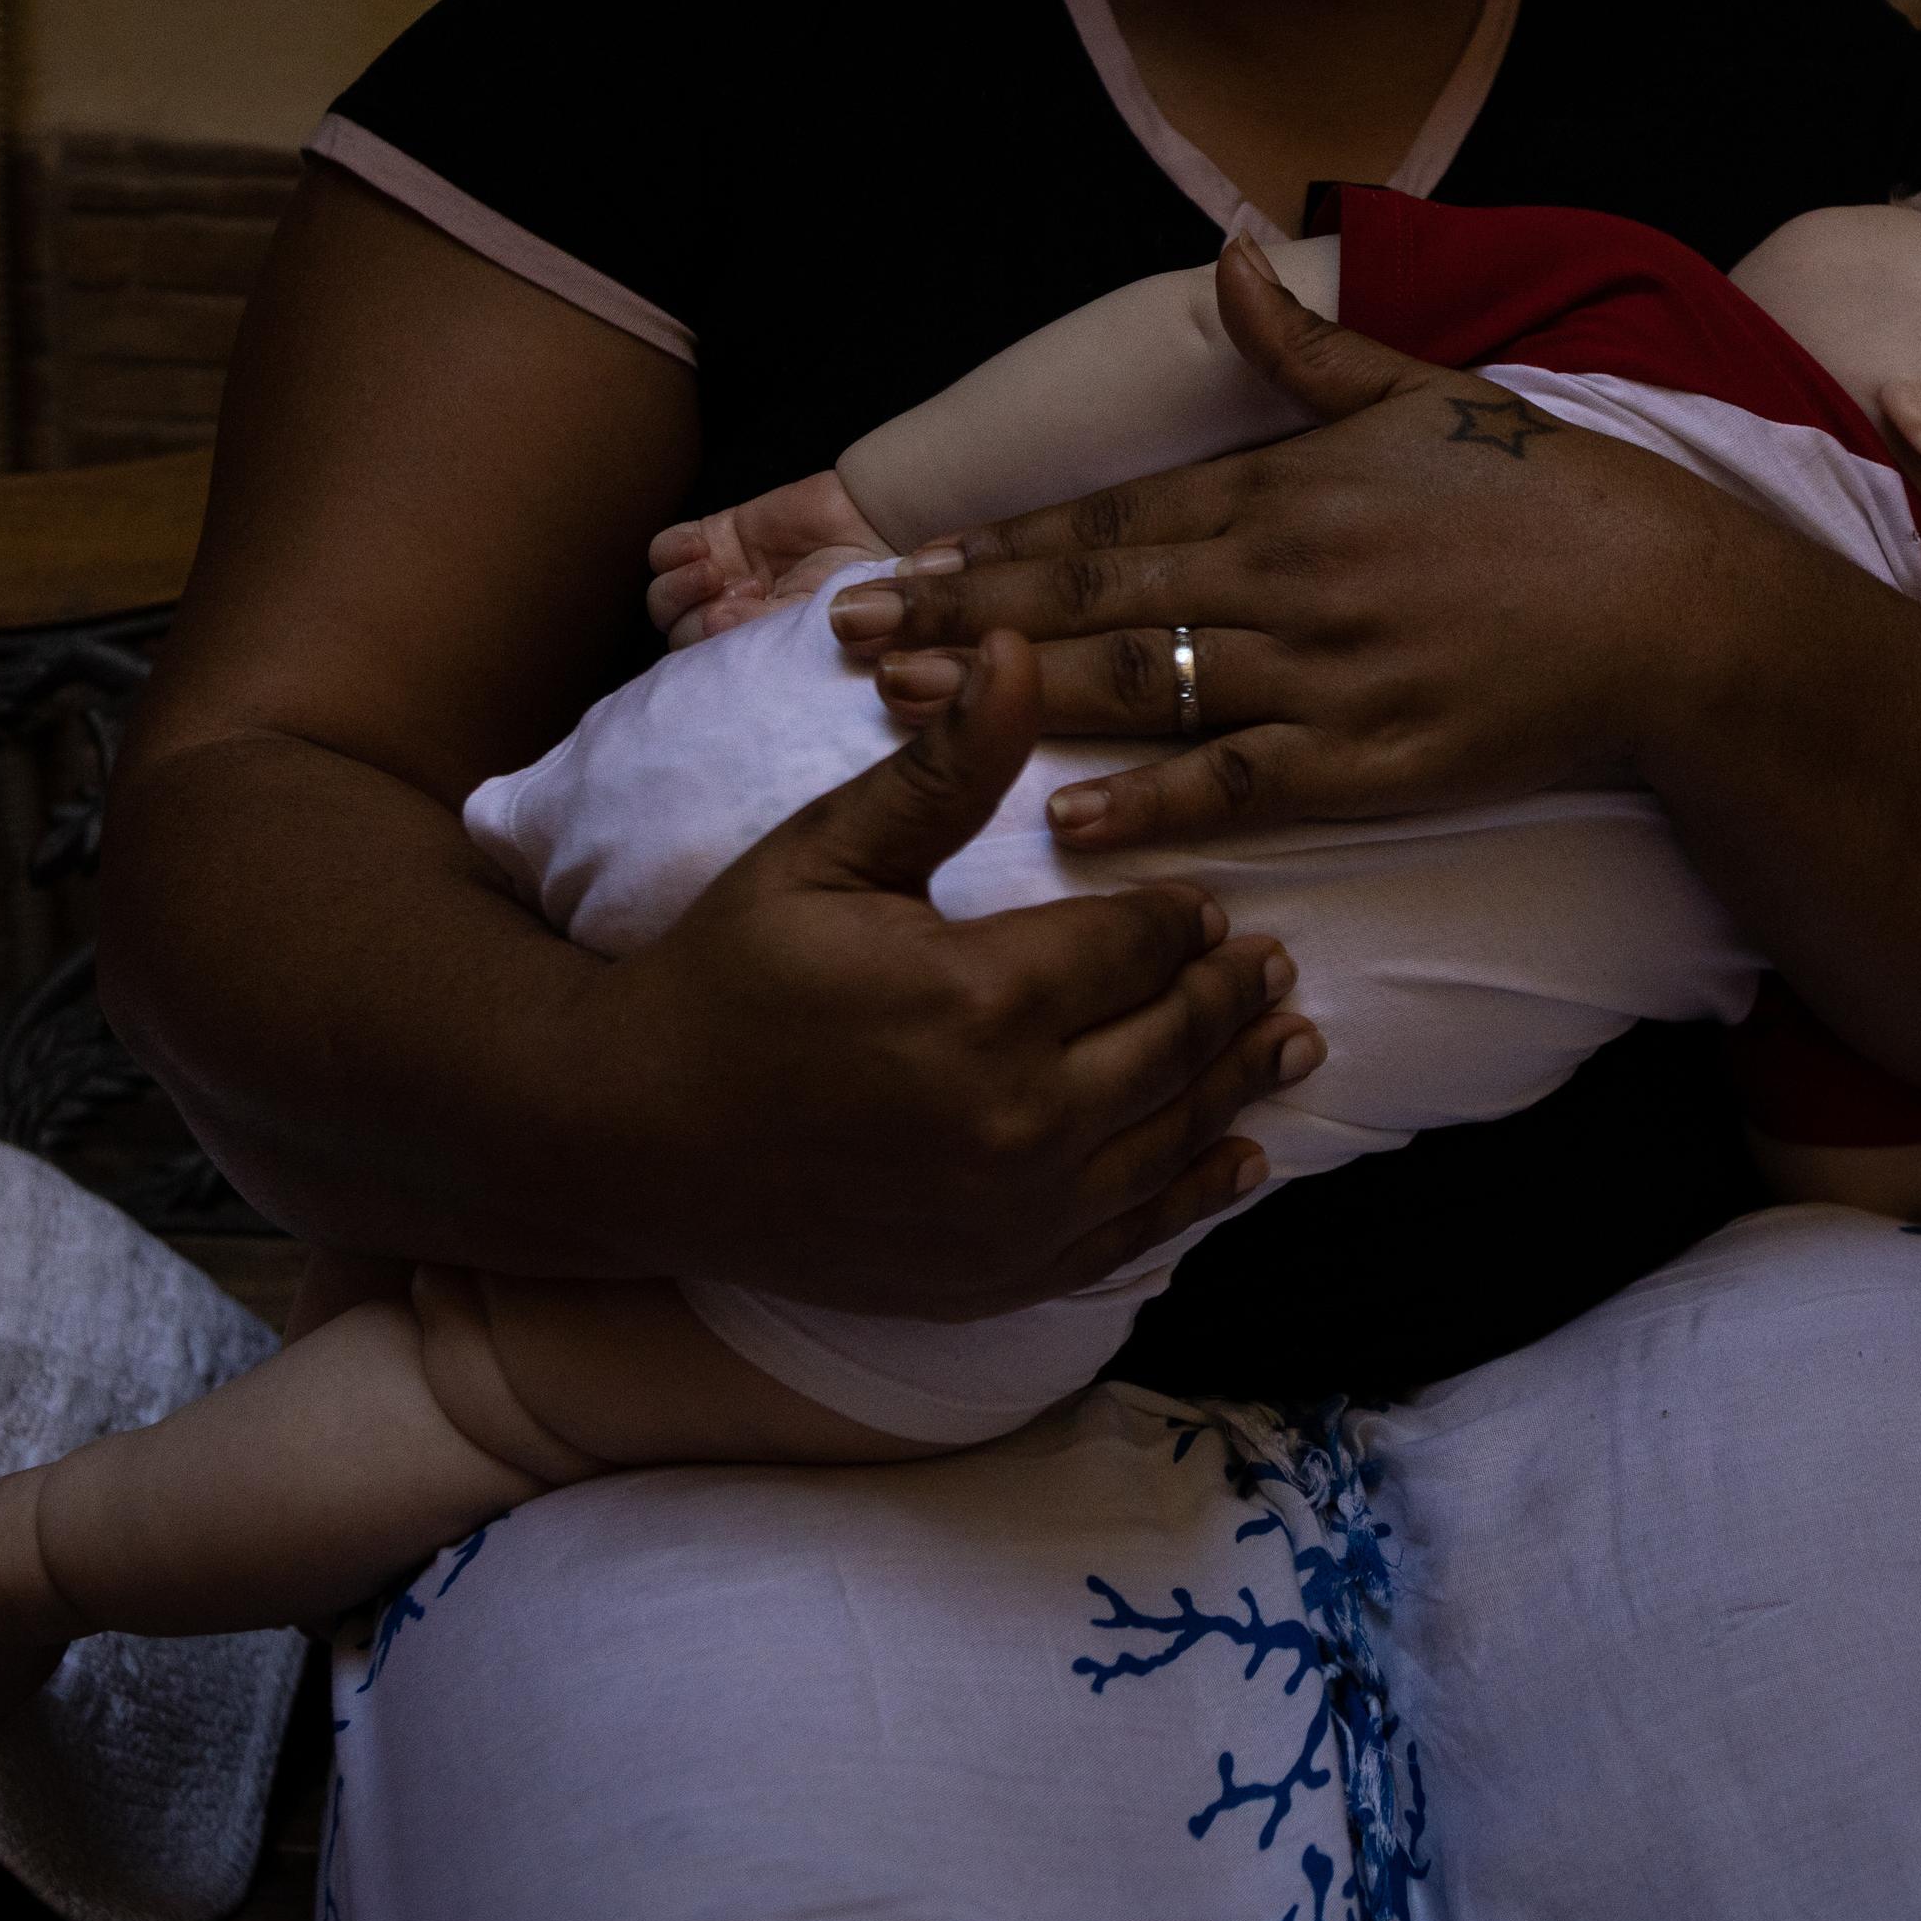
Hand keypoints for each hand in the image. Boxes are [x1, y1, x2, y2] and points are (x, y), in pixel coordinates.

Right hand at [580, 631, 1324, 1315]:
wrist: (630, 1138)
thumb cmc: (724, 979)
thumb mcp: (826, 854)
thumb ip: (944, 768)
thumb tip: (1018, 646)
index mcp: (981, 997)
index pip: (1132, 944)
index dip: (1179, 919)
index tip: (1209, 902)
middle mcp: (1018, 1116)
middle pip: (1171, 1039)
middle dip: (1228, 993)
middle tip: (1273, 962)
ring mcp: (1016, 1211)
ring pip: (1172, 1135)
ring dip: (1239, 1083)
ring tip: (1290, 1038)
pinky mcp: (1000, 1274)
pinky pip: (1132, 1232)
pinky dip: (1196, 1191)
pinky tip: (1239, 1160)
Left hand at [648, 469, 888, 646]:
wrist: (875, 525)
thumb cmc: (862, 588)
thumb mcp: (816, 627)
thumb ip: (765, 632)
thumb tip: (713, 624)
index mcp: (759, 654)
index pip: (707, 670)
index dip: (708, 657)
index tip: (735, 634)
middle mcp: (735, 620)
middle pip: (680, 635)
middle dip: (696, 621)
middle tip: (744, 597)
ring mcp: (721, 579)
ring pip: (663, 598)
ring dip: (679, 589)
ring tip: (717, 573)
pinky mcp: (713, 537)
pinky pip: (664, 552)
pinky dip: (673, 553)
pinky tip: (701, 549)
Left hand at [828, 238, 1763, 846]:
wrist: (1671, 608)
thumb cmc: (1550, 499)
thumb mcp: (1425, 391)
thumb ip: (1305, 346)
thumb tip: (1226, 257)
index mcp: (1284, 489)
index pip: (1107, 521)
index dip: (995, 547)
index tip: (900, 562)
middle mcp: (1284, 577)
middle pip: (1090, 600)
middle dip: (958, 619)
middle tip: (844, 639)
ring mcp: (1324, 673)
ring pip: (1140, 684)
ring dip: (1013, 696)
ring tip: (906, 711)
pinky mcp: (1372, 759)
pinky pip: (1239, 782)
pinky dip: (1151, 799)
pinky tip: (1065, 817)